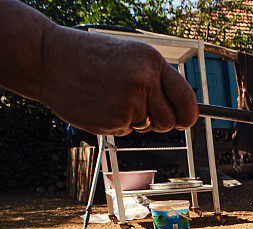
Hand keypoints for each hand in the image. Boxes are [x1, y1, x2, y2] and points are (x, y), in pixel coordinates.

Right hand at [39, 26, 198, 135]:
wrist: (47, 58)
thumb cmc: (88, 57)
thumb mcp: (129, 57)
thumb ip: (154, 80)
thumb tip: (179, 111)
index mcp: (152, 61)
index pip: (186, 97)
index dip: (188, 115)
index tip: (185, 121)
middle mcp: (144, 80)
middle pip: (169, 120)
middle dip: (158, 121)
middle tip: (136, 108)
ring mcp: (129, 101)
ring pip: (146, 126)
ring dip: (133, 120)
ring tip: (109, 97)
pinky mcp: (114, 119)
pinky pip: (126, 131)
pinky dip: (114, 123)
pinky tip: (97, 104)